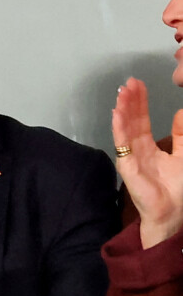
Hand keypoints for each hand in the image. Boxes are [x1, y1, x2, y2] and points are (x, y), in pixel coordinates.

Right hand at [113, 77, 182, 247]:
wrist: (172, 213)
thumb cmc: (178, 189)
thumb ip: (182, 136)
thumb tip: (180, 112)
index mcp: (147, 147)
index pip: (140, 120)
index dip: (140, 102)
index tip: (138, 84)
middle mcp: (135, 149)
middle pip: (130, 120)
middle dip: (129, 101)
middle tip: (129, 82)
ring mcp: (129, 156)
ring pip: (124, 127)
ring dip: (122, 109)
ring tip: (123, 92)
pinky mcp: (126, 165)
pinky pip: (121, 143)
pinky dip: (118, 127)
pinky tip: (117, 112)